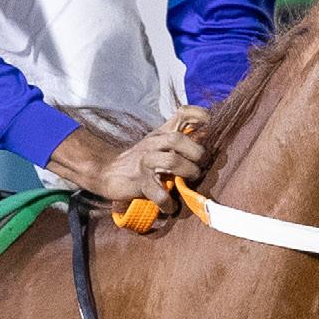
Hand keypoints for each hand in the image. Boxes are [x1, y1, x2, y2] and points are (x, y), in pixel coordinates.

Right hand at [47, 109, 209, 206]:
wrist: (108, 172)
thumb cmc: (140, 160)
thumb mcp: (159, 143)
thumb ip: (180, 140)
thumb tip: (205, 136)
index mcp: (162, 133)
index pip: (182, 113)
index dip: (198, 114)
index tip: (209, 123)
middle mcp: (154, 144)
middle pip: (177, 139)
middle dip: (195, 153)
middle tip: (199, 165)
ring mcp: (145, 162)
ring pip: (171, 161)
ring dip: (187, 172)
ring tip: (189, 181)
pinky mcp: (140, 183)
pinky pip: (159, 193)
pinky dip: (168, 202)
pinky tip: (171, 206)